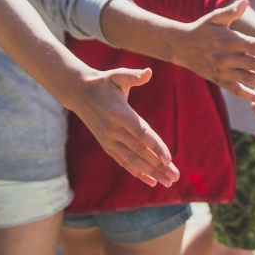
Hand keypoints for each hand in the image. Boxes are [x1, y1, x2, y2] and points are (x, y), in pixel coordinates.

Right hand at [69, 67, 179, 186]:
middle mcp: (113, 130)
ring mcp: (109, 140)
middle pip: (140, 151)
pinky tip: (152, 181)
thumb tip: (148, 72)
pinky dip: (137, 172)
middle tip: (175, 177)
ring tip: (168, 182)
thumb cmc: (103, 82)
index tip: (169, 160)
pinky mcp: (107, 145)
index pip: (141, 133)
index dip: (155, 147)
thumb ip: (132, 76)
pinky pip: (124, 162)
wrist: (79, 93)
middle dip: (158, 165)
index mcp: (119, 114)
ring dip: (151, 173)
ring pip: (132, 160)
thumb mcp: (117, 75)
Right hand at [177, 0, 254, 103]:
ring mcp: (224, 71)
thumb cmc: (202, 29)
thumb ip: (231, 11)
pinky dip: (252, 96)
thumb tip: (245, 1)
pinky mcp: (220, 81)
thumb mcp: (214, 17)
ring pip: (249, 80)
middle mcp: (227, 57)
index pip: (253, 45)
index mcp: (229, 41)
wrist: (180, 46)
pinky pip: (238, 91)